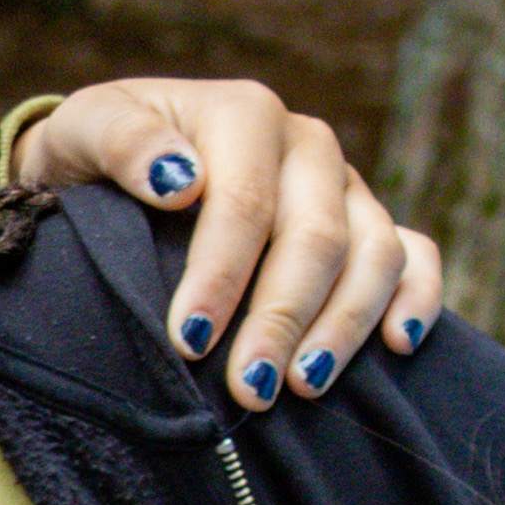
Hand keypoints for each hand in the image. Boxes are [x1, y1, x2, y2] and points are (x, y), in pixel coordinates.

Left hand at [13, 80, 447, 411]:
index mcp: (244, 115)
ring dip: (345, 325)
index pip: (245, 202)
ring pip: (373, 252)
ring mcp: (345, 186)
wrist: (116, 169)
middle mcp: (306, 146)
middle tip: (249, 388)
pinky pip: (414, 254)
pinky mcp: (368, 224)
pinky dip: (417, 297)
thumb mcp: (87, 131)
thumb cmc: (98, 156)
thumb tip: (177, 180)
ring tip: (303, 387)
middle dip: (281, 318)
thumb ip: (122, 142)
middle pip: (316, 236)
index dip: (222, 275)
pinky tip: (399, 345)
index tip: (190, 340)